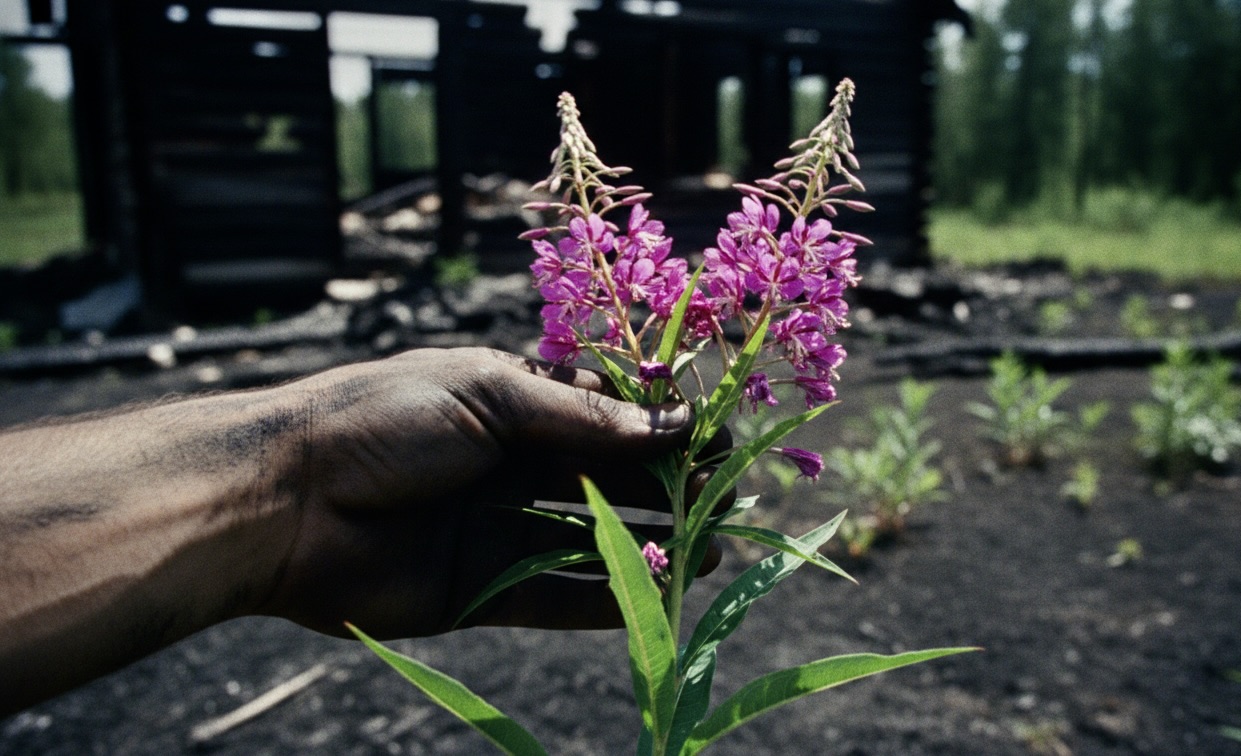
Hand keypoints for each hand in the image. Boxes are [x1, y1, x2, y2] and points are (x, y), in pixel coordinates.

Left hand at [257, 347, 722, 637]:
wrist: (282, 501)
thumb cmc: (381, 420)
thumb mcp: (488, 394)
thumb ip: (581, 418)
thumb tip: (669, 428)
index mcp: (505, 402)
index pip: (598, 413)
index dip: (655, 425)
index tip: (712, 435)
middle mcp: (506, 464)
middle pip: (602, 478)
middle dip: (663, 486)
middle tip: (724, 498)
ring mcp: (493, 528)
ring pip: (586, 538)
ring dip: (647, 543)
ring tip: (710, 548)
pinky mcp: (477, 588)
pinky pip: (554, 594)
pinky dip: (605, 595)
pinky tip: (656, 590)